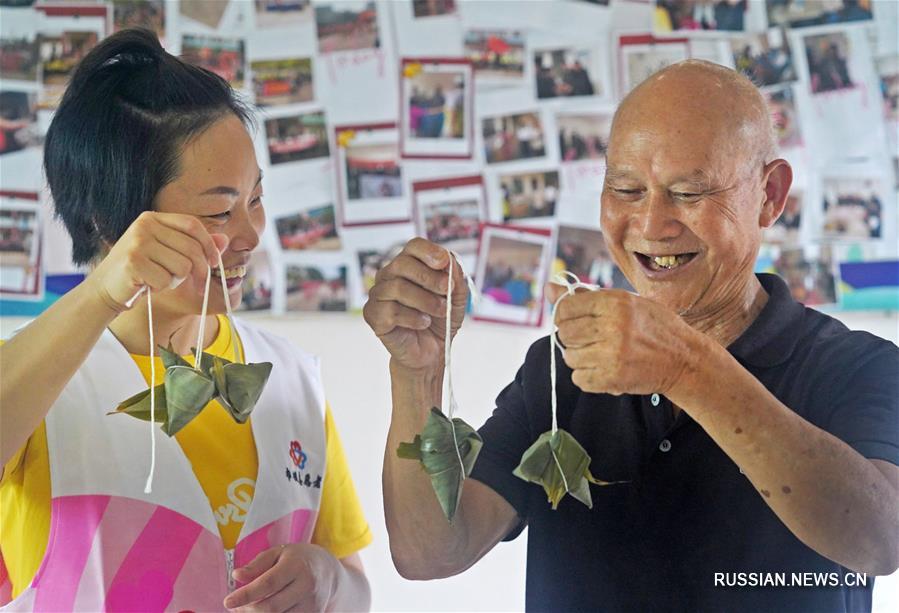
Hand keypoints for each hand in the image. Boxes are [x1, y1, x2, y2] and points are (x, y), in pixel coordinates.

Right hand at [84, 211, 227, 311]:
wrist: (105, 288)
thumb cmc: (142, 271)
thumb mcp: (168, 254)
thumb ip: (194, 245)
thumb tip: (225, 240)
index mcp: (153, 218)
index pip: (193, 225)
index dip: (209, 245)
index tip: (215, 262)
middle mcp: (144, 225)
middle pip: (192, 248)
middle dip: (201, 271)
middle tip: (200, 285)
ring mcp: (137, 242)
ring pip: (183, 266)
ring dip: (176, 280)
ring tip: (159, 279)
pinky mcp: (133, 262)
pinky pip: (166, 280)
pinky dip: (162, 287)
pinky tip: (147, 284)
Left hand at [223, 543, 338, 611]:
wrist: (329, 571)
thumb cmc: (297, 559)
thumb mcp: (278, 553)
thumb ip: (257, 564)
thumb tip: (237, 576)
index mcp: (297, 565)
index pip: (268, 583)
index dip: (246, 594)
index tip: (227, 601)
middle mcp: (307, 585)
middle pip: (271, 607)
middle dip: (248, 610)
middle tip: (236, 607)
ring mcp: (312, 603)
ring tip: (248, 609)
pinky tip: (262, 612)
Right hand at [363, 238, 467, 371]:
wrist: (431, 351)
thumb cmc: (440, 320)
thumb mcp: (456, 297)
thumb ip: (455, 277)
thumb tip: (449, 261)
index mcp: (409, 266)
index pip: (413, 246)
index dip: (429, 251)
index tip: (444, 262)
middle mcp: (389, 276)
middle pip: (402, 263)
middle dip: (428, 277)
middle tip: (446, 290)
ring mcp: (378, 295)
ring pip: (397, 287)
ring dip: (425, 300)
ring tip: (439, 311)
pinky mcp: (373, 315)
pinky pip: (391, 310)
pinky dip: (413, 318)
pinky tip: (423, 323)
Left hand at [547, 284, 698, 396]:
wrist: (684, 359)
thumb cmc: (654, 326)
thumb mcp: (625, 301)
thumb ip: (585, 296)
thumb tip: (549, 288)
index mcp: (614, 302)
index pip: (565, 308)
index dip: (565, 315)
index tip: (575, 320)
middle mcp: (612, 326)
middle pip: (565, 333)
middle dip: (573, 337)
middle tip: (591, 338)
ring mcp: (612, 354)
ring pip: (570, 357)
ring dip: (580, 357)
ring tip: (601, 353)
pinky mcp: (613, 378)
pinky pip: (579, 378)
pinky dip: (588, 376)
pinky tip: (605, 368)